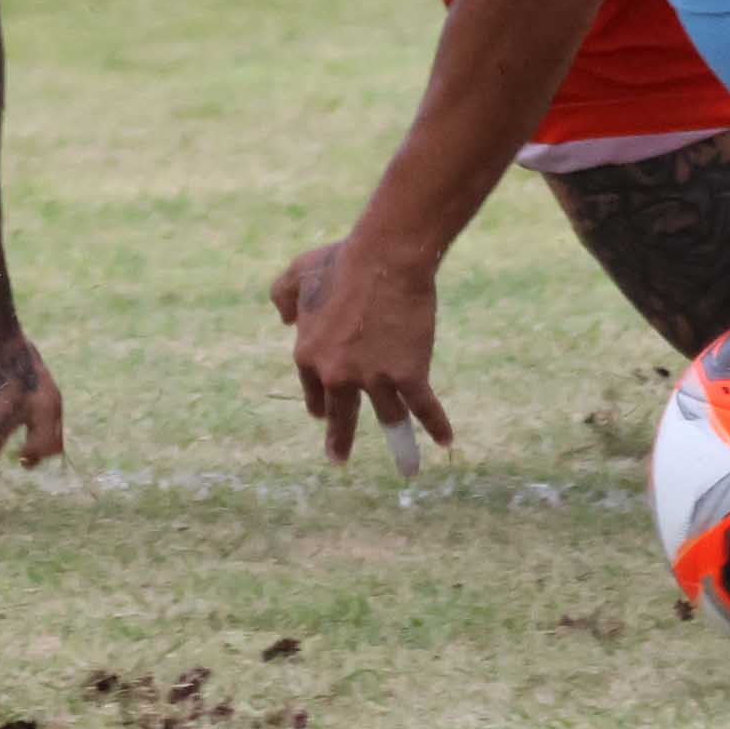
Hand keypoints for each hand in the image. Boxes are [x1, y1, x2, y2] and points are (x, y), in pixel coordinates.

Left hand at [268, 235, 449, 467]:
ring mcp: (373, 378)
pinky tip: (445, 441)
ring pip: (388, 418)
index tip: (324, 413)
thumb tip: (285, 319)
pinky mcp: (408, 374)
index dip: (321, 401)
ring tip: (407, 470)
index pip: (314, 389)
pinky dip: (436, 425)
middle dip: (341, 438)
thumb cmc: (342, 260)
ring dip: (400, 447)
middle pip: (342, 414)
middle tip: (338, 458)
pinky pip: (423, 407)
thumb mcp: (299, 273)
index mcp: (309, 354)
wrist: (383, 259)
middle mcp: (337, 375)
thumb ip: (283, 296)